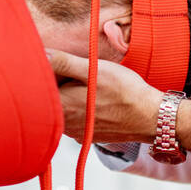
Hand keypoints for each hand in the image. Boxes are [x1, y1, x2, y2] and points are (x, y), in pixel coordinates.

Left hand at [47, 48, 163, 143]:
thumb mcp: (94, 69)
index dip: (48, 70)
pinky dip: (80, 108)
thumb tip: (41, 54)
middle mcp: (64, 123)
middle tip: (79, 72)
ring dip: (70, 96)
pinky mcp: (86, 135)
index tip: (62, 63)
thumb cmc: (125, 91)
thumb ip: (64, 62)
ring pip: (63, 108)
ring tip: (91, 87)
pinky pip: (75, 118)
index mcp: (62, 105)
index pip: (40, 85)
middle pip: (51, 98)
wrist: (150, 117)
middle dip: (59, 83)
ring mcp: (75, 131)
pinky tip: (96, 101)